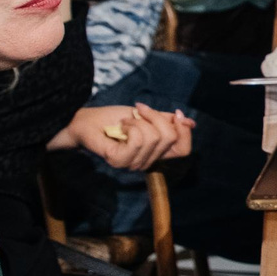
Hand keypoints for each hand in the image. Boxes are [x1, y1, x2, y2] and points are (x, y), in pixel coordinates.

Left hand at [56, 103, 192, 171]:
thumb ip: (167, 120)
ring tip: (126, 121)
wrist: (86, 121)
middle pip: (170, 138)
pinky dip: (131, 125)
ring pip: (154, 137)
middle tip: (138, 110)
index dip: (184, 130)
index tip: (174, 114)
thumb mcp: (146, 116)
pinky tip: (121, 127)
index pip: (184, 150)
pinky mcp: (119, 161)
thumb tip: (190, 122)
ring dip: (139, 120)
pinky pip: (138, 139)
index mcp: (156, 154)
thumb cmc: (114, 119)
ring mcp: (133, 164)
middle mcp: (146, 163)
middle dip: (156, 117)